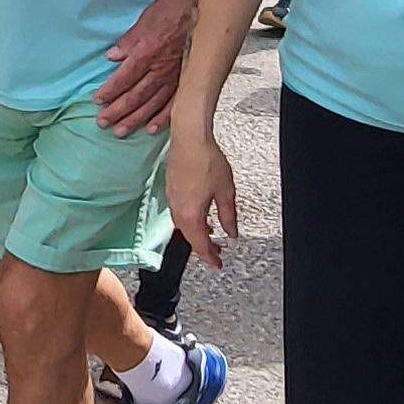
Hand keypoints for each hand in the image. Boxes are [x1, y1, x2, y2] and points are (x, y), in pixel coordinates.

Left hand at [92, 0, 197, 136]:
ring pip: (152, 104)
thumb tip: (112, 56)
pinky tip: (152, 129)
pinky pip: (174, 104)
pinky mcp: (187, 80)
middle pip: (135, 96)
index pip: (123, 78)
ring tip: (120, 131)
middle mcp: (160, 69)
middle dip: (117, 111)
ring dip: (135, 119)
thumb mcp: (145, 19)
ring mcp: (175, 78)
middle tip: (103, 122)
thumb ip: (129, 40)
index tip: (97, 100)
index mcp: (147, 53)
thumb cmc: (174, 8)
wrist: (204, 7)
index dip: (109, 91)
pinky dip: (163, 118)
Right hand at [166, 128, 239, 267]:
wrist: (189, 138)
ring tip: (212, 235)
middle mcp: (178, 210)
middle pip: (190, 238)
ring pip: (184, 226)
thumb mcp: (226, 192)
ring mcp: (172, 200)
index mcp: (191, 215)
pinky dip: (191, 220)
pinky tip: (201, 215)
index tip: (218, 264)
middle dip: (204, 247)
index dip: (210, 257)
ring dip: (197, 233)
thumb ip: (229, 216)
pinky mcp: (171, 190)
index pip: (200, 245)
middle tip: (217, 252)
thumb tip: (232, 232)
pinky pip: (180, 213)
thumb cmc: (207, 160)